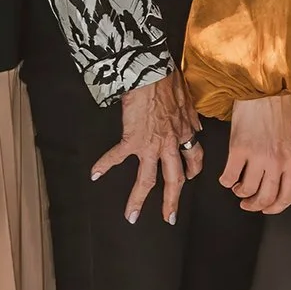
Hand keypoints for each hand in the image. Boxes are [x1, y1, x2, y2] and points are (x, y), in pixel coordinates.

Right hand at [94, 71, 204, 223]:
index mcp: (185, 132)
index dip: (192, 170)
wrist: (151, 72)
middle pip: (175, 178)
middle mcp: (171, 143)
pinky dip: (104, 165)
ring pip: (148, 179)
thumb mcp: (188, 99)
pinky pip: (116, 157)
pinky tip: (95, 175)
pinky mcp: (132, 139)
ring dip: (139, 199)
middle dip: (172, 200)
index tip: (190, 178)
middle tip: (169, 217)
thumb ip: (191, 116)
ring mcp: (151, 144)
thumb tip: (195, 124)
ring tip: (132, 216)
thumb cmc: (168, 80)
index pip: (193, 157)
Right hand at [223, 94, 290, 216]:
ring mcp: (258, 156)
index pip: (287, 196)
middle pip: (265, 198)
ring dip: (240, 192)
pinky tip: (227, 177)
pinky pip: (229, 177)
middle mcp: (277, 162)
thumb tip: (279, 183)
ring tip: (238, 186)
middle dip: (254, 205)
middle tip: (247, 203)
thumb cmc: (280, 113)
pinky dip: (226, 181)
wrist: (265, 91)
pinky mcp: (238, 149)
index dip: (275, 208)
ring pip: (246, 190)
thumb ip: (288, 163)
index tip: (266, 209)